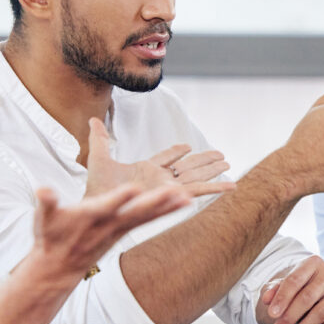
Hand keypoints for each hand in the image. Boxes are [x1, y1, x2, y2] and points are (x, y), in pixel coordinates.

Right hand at [28, 184, 191, 279]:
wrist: (59, 265)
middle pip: (135, 211)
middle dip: (154, 202)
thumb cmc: (50, 236)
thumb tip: (42, 190)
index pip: (106, 206)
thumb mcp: (44, 218)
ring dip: (168, 207)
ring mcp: (120, 228)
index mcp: (89, 217)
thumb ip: (46, 202)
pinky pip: (151, 219)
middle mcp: (109, 224)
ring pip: (148, 215)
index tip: (133, 188)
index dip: (119, 198)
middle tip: (173, 191)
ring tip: (189, 197)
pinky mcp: (126, 229)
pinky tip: (186, 202)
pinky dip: (168, 210)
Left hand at [84, 118, 234, 198]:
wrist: (101, 204)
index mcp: (145, 169)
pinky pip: (198, 190)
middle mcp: (160, 179)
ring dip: (212, 170)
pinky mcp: (174, 194)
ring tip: (228, 163)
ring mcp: (168, 187)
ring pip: (196, 175)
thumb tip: (93, 120)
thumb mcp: (99, 158)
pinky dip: (215, 188)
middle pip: (187, 166)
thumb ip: (100, 139)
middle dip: (203, 160)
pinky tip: (231, 186)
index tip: (187, 146)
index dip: (175, 151)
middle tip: (220, 154)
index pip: (165, 158)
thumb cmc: (97, 188)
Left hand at [256, 257, 323, 323]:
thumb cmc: (309, 290)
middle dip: (290, 316)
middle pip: (308, 296)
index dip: (282, 298)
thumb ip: (276, 290)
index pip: (295, 279)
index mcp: (314, 263)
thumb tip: (266, 298)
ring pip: (321, 311)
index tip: (272, 314)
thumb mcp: (291, 287)